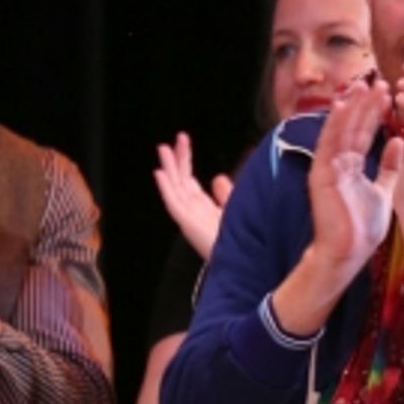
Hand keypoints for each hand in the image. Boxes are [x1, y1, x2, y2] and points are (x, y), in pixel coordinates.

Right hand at [153, 132, 233, 259]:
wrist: (242, 265)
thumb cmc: (239, 242)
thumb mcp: (233, 213)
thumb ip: (225, 195)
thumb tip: (217, 177)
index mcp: (203, 209)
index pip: (189, 180)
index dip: (185, 160)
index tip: (183, 141)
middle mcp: (194, 212)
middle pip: (181, 180)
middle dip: (177, 160)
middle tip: (175, 138)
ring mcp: (190, 218)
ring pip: (175, 188)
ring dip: (168, 168)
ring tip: (163, 148)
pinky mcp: (188, 226)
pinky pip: (173, 205)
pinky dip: (166, 189)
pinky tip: (160, 174)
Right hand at [306, 76, 403, 269]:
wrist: (347, 254)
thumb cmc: (362, 229)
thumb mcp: (383, 192)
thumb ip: (389, 167)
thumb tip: (400, 142)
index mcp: (351, 164)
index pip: (365, 132)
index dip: (376, 112)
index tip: (390, 93)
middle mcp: (337, 161)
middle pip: (353, 126)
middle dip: (366, 104)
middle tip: (381, 81)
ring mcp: (327, 167)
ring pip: (339, 130)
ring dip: (351, 108)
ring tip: (363, 86)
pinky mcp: (320, 175)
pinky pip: (327, 145)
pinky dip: (333, 125)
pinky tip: (341, 106)